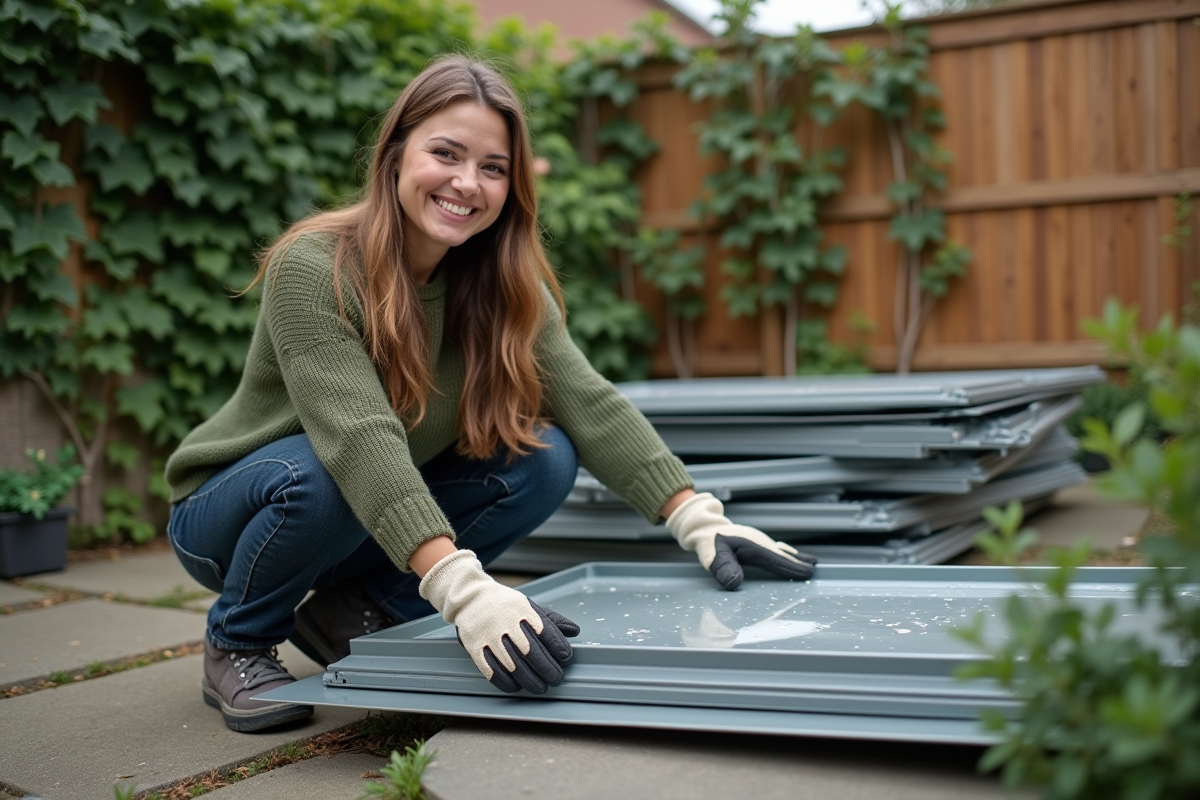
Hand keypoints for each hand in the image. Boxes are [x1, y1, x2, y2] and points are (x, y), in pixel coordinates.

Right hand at [419, 549, 578, 693]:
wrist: (470, 597)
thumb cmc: (504, 604)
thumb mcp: (528, 605)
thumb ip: (551, 620)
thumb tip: (574, 631)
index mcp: (522, 610)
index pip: (546, 631)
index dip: (558, 647)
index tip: (566, 657)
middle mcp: (506, 623)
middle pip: (532, 652)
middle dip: (548, 669)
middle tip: (557, 678)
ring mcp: (490, 636)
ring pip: (513, 665)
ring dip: (530, 680)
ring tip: (541, 686)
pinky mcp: (475, 647)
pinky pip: (492, 670)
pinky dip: (506, 682)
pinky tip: (516, 686)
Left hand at [666, 492, 816, 589]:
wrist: (705, 527)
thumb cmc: (708, 543)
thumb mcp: (712, 557)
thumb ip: (723, 569)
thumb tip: (734, 583)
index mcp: (752, 547)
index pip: (775, 560)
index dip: (791, 567)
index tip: (807, 573)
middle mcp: (760, 543)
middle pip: (783, 555)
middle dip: (799, 563)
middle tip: (815, 570)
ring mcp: (760, 541)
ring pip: (782, 550)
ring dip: (796, 557)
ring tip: (812, 562)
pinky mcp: (757, 541)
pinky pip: (777, 548)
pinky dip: (788, 553)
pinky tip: (794, 555)